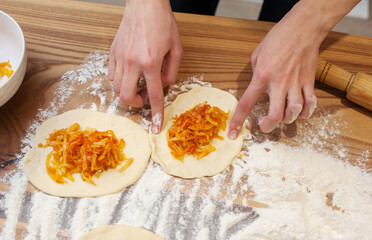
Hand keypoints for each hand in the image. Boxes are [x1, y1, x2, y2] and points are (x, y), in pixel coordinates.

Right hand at [108, 0, 182, 133]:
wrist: (145, 4)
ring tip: (138, 82)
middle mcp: (132, 61)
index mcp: (150, 61)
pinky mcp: (113, 52)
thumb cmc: (163, 23)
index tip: (156, 126)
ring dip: (127, 91)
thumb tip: (163, 85)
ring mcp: (120, 57)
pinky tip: (130, 73)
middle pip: (126, 96)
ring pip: (116, 87)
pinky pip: (111, 74)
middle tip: (144, 96)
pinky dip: (120, 80)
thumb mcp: (177, 48)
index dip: (156, 113)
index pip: (154, 95)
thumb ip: (171, 71)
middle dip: (136, 103)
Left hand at [228, 4, 320, 137]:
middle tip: (264, 125)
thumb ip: (255, 75)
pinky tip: (300, 112)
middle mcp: (279, 83)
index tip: (233, 133)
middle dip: (268, 127)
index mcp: (262, 77)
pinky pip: (310, 104)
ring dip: (287, 119)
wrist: (302, 28)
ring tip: (282, 115)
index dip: (238, 121)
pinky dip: (305, 113)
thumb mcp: (256, 55)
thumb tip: (259, 89)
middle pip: (275, 116)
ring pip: (294, 113)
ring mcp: (296, 84)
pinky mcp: (309, 82)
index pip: (246, 104)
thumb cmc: (277, 39)